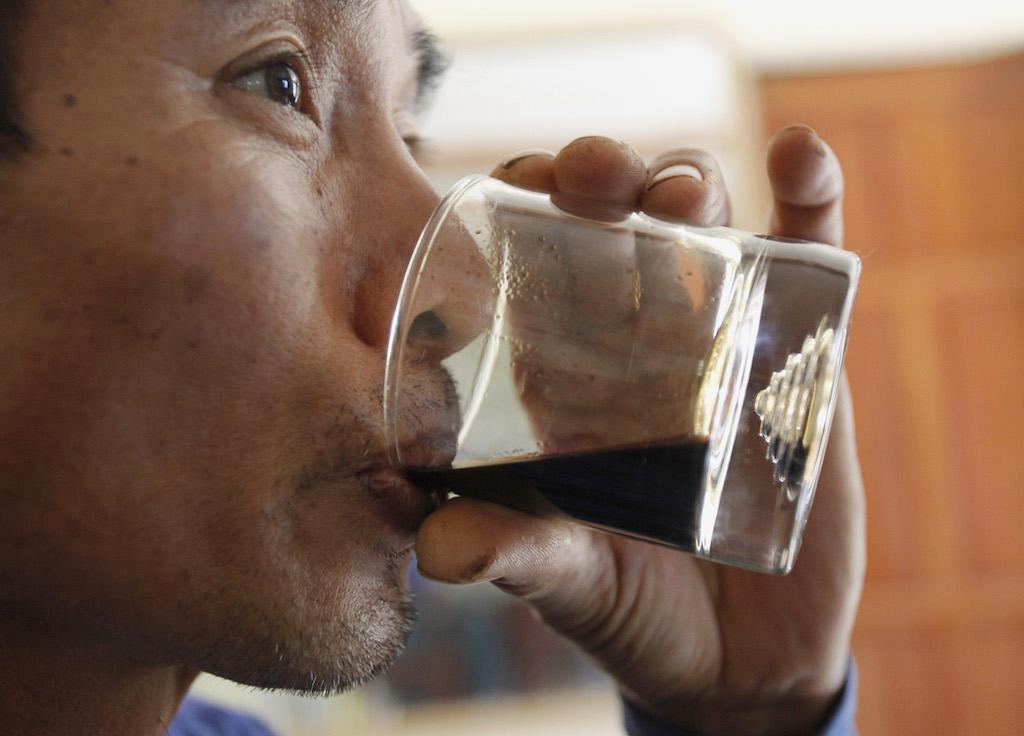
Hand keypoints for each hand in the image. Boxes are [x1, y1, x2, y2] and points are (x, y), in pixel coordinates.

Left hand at [416, 129, 864, 735]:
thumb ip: (512, 554)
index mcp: (566, 370)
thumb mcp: (564, 575)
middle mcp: (640, 337)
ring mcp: (723, 336)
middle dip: (604, 175)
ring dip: (689, 182)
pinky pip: (809, 259)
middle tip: (591, 177)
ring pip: (705, 223)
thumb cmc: (630, 606)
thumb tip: (434, 549)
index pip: (537, 253)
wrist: (739, 662)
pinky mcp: (800, 355)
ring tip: (679, 200)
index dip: (524, 198)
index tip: (519, 182)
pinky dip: (809, 197)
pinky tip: (797, 154)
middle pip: (618, 218)